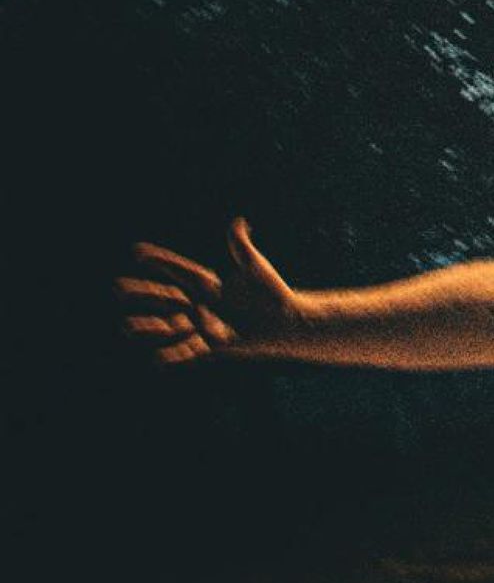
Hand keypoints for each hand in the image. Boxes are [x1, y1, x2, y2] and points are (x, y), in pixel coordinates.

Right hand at [117, 220, 304, 364]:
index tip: (137, 251)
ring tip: (126, 326)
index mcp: (208, 284)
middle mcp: (202, 304)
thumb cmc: (274, 294)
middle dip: (143, 293)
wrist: (287, 323)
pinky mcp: (214, 347)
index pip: (179, 270)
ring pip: (171, 326)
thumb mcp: (256, 268)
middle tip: (118, 287)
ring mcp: (204, 325)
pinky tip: (155, 360)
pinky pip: (189, 352)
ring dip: (149, 327)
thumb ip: (241, 248)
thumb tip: (238, 222)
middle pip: (167, 297)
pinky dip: (173, 356)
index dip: (160, 261)